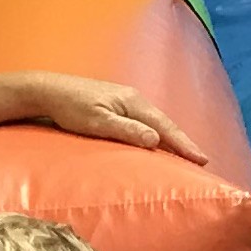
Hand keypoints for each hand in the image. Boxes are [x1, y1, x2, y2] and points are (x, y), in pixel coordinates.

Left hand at [27, 76, 206, 168]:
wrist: (48, 91)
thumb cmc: (70, 107)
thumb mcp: (98, 121)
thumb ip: (126, 130)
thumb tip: (156, 138)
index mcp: (133, 102)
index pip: (165, 127)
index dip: (184, 144)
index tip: (202, 159)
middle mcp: (133, 98)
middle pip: (164, 123)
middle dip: (183, 141)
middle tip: (201, 159)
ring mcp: (125, 100)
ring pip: (155, 121)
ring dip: (170, 137)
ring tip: (184, 154)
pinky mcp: (115, 105)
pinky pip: (144, 121)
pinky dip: (156, 132)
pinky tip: (155, 141)